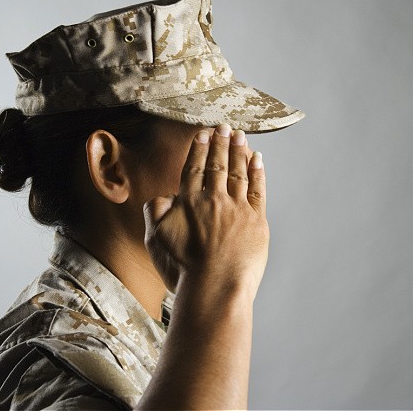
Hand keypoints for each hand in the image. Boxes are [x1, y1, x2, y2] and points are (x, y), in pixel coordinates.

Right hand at [143, 124, 268, 296]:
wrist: (214, 287)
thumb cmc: (182, 268)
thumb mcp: (155, 239)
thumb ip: (154, 212)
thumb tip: (164, 196)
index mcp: (189, 201)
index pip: (194, 167)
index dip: (200, 148)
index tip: (204, 133)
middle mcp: (214, 199)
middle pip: (218, 164)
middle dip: (221, 142)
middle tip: (224, 126)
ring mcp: (237, 209)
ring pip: (238, 172)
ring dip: (239, 151)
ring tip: (239, 135)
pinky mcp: (256, 221)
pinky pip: (257, 190)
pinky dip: (257, 172)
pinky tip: (257, 159)